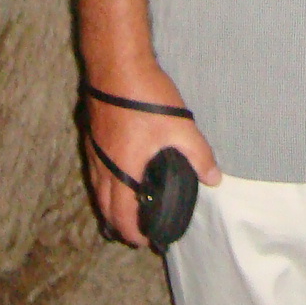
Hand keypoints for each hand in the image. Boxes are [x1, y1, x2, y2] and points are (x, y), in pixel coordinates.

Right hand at [79, 66, 220, 248]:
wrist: (116, 65)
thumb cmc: (145, 98)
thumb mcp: (179, 126)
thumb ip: (198, 155)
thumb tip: (214, 178)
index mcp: (123, 171)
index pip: (122, 215)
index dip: (133, 233)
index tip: (146, 240)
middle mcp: (104, 167)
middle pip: (105, 208)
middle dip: (120, 224)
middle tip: (137, 230)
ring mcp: (95, 151)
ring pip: (97, 190)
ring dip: (111, 205)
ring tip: (128, 208)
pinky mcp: (92, 136)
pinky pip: (96, 171)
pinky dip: (105, 184)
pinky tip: (117, 174)